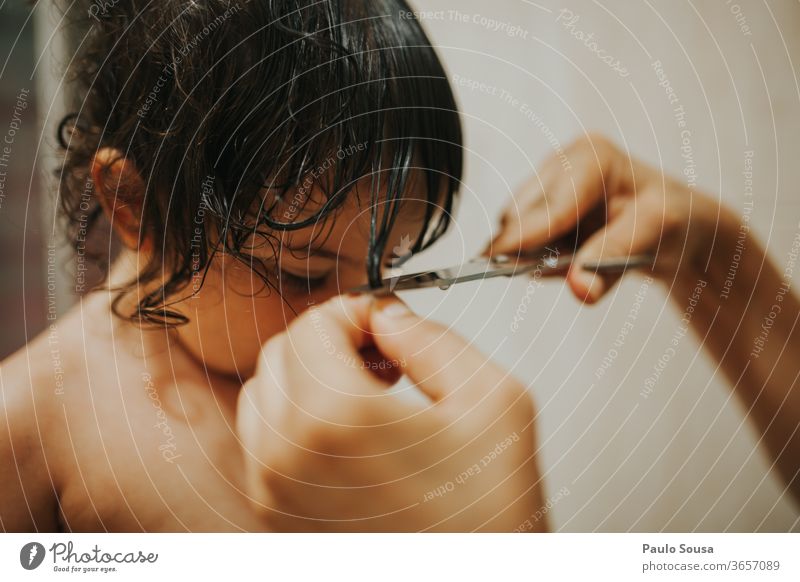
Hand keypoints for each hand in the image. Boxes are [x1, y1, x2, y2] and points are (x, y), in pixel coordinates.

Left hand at [236, 295, 545, 531]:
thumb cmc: (491, 516)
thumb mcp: (493, 399)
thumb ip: (430, 338)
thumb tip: (386, 318)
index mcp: (337, 419)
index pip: (313, 324)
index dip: (355, 314)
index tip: (384, 327)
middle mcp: (288, 458)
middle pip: (281, 354)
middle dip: (329, 342)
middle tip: (382, 359)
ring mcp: (275, 494)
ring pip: (263, 395)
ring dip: (307, 379)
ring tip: (365, 397)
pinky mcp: (276, 519)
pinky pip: (262, 442)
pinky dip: (295, 421)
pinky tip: (349, 436)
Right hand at [488, 134, 731, 302]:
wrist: (675, 225)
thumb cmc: (671, 221)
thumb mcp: (653, 238)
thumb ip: (612, 261)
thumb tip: (580, 288)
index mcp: (592, 157)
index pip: (550, 204)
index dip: (525, 236)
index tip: (494, 261)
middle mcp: (562, 162)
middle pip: (521, 213)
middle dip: (529, 248)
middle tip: (553, 272)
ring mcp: (547, 182)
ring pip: (513, 226)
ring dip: (535, 254)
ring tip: (576, 260)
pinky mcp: (538, 203)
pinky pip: (519, 237)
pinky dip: (538, 255)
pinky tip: (568, 255)